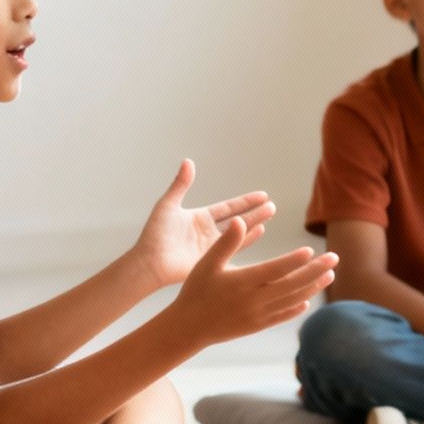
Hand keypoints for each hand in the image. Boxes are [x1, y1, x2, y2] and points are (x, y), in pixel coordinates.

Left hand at [131, 160, 277, 289]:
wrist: (150, 262)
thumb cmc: (155, 234)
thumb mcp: (168, 205)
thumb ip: (180, 184)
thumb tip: (188, 161)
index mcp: (199, 218)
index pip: (228, 208)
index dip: (245, 201)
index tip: (262, 195)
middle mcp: (209, 231)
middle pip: (238, 219)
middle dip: (255, 212)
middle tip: (272, 206)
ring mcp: (213, 246)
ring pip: (239, 232)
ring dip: (255, 223)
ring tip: (270, 215)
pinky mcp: (213, 259)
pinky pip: (235, 248)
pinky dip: (248, 240)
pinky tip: (260, 232)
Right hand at [164, 218, 336, 347]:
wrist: (187, 327)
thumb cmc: (196, 290)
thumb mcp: (207, 263)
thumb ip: (227, 242)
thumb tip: (242, 220)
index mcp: (242, 282)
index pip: (275, 270)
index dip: (295, 261)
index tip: (311, 251)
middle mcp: (254, 300)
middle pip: (292, 284)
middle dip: (315, 271)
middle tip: (334, 258)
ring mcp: (257, 315)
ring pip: (291, 300)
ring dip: (312, 287)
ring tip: (329, 275)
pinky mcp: (257, 326)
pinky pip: (281, 316)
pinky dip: (296, 308)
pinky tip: (307, 299)